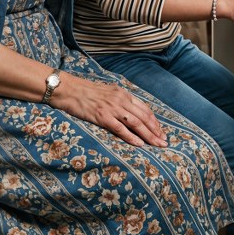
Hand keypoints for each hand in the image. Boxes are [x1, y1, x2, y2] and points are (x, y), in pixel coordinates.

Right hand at [52, 75, 166, 147]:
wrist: (69, 89)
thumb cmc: (86, 92)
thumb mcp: (108, 92)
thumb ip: (120, 100)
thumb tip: (130, 111)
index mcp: (123, 94)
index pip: (144, 109)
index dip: (154, 121)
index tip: (161, 131)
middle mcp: (120, 100)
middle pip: (144, 117)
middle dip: (156, 130)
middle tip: (164, 142)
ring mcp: (112, 108)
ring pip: (136, 123)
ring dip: (149, 135)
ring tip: (157, 145)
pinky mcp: (102, 116)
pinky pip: (120, 128)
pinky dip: (132, 137)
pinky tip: (140, 144)